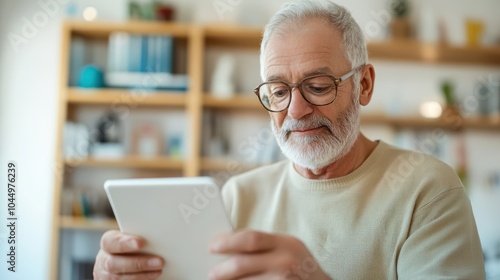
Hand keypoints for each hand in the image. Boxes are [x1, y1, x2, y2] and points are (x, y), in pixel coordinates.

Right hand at [93, 230, 164, 279]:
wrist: (130, 262)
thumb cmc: (137, 248)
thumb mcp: (135, 241)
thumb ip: (142, 238)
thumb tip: (160, 236)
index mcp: (108, 244)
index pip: (109, 241)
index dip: (124, 243)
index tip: (141, 242)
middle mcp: (103, 260)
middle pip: (114, 263)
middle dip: (138, 263)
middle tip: (160, 261)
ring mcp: (105, 276)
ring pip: (118, 278)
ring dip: (141, 276)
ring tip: (159, 271)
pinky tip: (153, 278)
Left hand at [209, 230, 330, 279]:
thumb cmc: (301, 268)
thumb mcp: (289, 250)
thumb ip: (265, 246)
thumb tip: (229, 246)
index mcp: (286, 243)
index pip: (251, 238)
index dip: (228, 242)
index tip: (212, 246)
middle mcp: (286, 261)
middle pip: (242, 264)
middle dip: (222, 270)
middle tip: (211, 274)